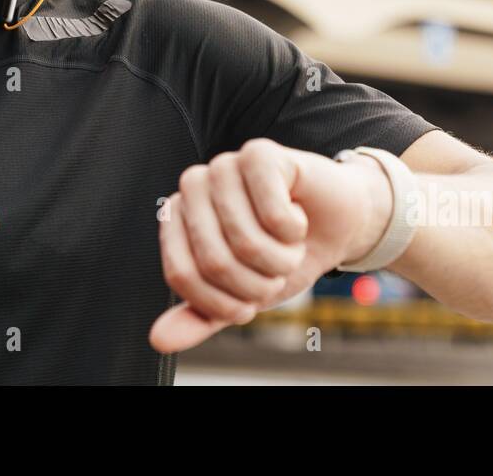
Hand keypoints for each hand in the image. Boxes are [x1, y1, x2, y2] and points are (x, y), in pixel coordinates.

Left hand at [150, 138, 392, 353]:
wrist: (334, 226)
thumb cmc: (282, 256)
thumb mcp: (241, 297)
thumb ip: (200, 316)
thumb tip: (158, 339)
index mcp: (177, 217)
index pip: (182, 276)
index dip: (224, 302)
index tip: (249, 301)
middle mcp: (193, 186)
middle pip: (214, 261)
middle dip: (258, 284)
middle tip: (277, 269)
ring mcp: (224, 165)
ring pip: (246, 240)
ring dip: (281, 260)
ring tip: (290, 244)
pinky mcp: (260, 153)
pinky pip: (273, 214)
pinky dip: (294, 229)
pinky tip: (298, 215)